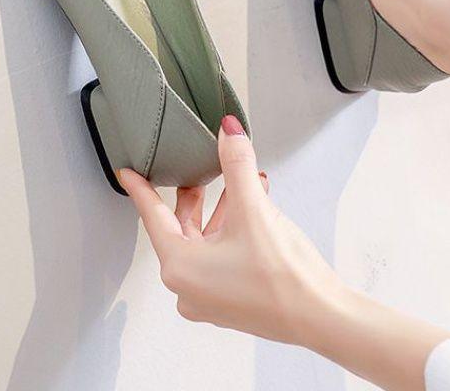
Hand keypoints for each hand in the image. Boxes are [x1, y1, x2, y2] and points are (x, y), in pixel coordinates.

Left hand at [118, 115, 344, 344]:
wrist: (321, 317)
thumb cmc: (283, 275)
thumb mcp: (254, 209)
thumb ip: (237, 164)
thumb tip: (228, 131)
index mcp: (181, 267)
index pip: (153, 216)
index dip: (141, 189)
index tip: (129, 172)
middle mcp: (188, 287)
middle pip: (180, 228)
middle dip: (194, 196)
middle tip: (199, 171)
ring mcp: (209, 297)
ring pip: (203, 241)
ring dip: (220, 211)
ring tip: (241, 184)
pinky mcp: (231, 300)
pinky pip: (219, 256)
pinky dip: (231, 230)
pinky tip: (254, 210)